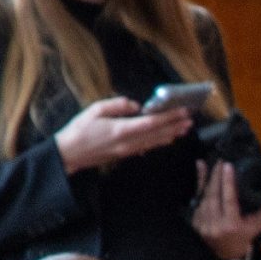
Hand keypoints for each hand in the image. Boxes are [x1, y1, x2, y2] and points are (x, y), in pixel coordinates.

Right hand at [55, 95, 191, 173]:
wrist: (69, 154)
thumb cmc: (79, 130)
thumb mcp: (95, 110)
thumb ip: (117, 105)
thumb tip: (135, 105)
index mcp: (121, 129)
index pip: (151, 123)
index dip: (169, 117)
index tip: (182, 112)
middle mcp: (128, 142)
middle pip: (157, 134)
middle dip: (175, 126)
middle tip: (190, 119)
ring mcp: (128, 150)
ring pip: (154, 142)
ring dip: (171, 134)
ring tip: (184, 128)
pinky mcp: (125, 154)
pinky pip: (147, 147)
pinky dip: (159, 142)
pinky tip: (168, 138)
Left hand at [192, 162, 260, 259]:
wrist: (226, 253)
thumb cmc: (245, 235)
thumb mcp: (260, 224)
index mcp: (232, 225)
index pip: (229, 200)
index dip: (228, 183)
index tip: (228, 166)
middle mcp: (215, 225)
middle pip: (214, 195)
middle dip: (216, 175)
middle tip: (221, 160)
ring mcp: (202, 224)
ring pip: (204, 196)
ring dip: (209, 178)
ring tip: (214, 163)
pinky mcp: (194, 221)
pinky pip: (197, 198)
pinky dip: (200, 183)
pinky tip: (201, 169)